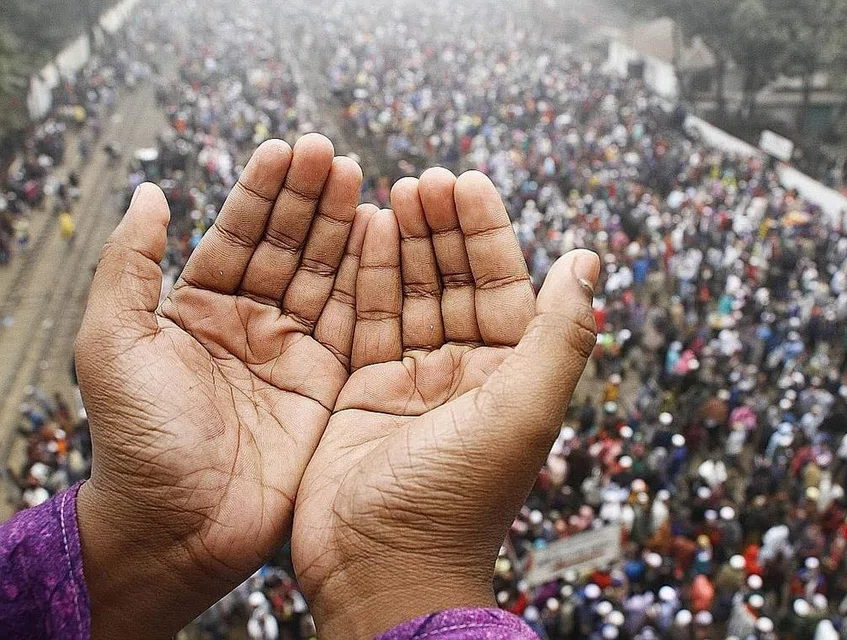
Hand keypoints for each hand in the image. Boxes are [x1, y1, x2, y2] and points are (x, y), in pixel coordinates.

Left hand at [74, 135, 364, 637]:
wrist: (180, 527)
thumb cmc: (138, 439)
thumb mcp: (112, 342)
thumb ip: (129, 265)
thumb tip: (151, 193)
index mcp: (197, 311)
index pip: (237, 235)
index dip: (261, 191)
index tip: (286, 148)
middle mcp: (249, 325)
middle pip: (287, 247)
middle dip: (309, 198)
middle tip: (331, 153)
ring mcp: (292, 354)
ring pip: (324, 276)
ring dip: (342, 227)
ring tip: (359, 178)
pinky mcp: (328, 384)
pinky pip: (353, 322)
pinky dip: (369, 279)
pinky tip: (380, 236)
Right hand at [292, 169, 599, 638]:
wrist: (382, 569)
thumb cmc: (460, 498)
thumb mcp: (524, 410)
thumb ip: (559, 334)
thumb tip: (589, 260)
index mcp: (509, 376)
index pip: (502, 286)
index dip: (487, 232)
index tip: (467, 180)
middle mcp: (464, 374)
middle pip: (454, 283)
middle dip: (441, 229)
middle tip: (424, 177)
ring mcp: (411, 382)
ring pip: (409, 295)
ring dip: (404, 243)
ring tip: (393, 190)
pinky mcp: (362, 392)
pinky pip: (365, 322)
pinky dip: (364, 279)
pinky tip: (363, 234)